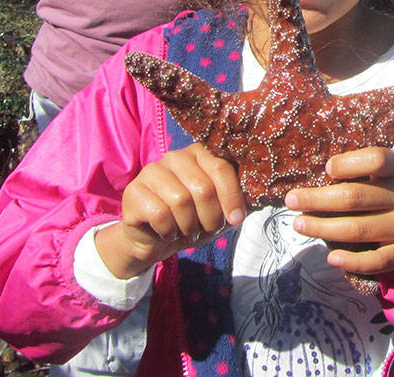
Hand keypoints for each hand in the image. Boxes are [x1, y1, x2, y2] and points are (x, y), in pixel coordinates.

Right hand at [96, 143, 246, 278]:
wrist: (155, 240)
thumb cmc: (193, 220)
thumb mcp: (220, 211)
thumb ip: (238, 200)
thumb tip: (260, 194)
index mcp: (200, 154)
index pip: (221, 168)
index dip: (232, 197)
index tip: (235, 219)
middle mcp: (175, 156)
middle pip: (203, 188)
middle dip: (210, 218)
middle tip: (206, 229)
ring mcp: (152, 171)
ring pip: (181, 201)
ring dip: (190, 226)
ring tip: (188, 232)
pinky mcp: (134, 191)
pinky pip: (159, 214)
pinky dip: (169, 231)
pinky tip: (168, 233)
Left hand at [285, 147, 393, 274]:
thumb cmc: (386, 190)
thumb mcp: (379, 172)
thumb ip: (355, 172)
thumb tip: (312, 183)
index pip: (376, 160)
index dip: (348, 163)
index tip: (326, 169)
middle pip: (356, 197)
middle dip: (317, 200)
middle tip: (291, 201)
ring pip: (359, 229)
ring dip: (323, 228)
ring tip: (299, 224)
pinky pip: (376, 261)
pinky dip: (352, 261)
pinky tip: (332, 258)